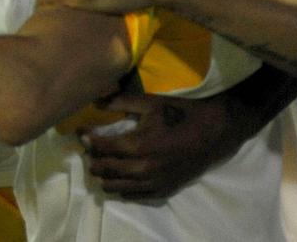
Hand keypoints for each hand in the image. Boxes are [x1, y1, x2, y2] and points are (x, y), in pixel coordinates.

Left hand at [80, 91, 240, 198]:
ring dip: (104, 176)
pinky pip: (134, 195)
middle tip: (88, 150)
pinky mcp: (164, 190)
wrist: (215, 132)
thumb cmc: (181, 113)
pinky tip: (118, 179)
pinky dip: (122, 188)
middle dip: (92, 159)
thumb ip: (119, 101)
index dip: (87, 140)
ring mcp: (154, 182)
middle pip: (105, 169)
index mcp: (138, 145)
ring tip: (100, 164)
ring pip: (116, 187)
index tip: (81, 133)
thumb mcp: (150, 102)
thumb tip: (95, 100)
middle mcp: (144, 168)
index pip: (101, 148)